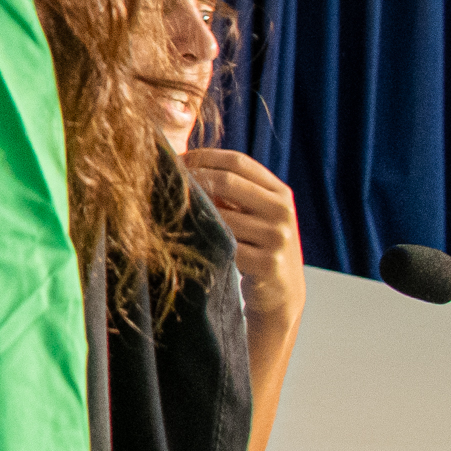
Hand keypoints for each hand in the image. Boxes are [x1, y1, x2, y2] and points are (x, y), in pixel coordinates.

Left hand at [184, 150, 305, 325]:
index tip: (176, 160)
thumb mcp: (256, 214)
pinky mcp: (266, 264)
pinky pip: (223, 245)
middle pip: (227, 180)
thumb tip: (183, 165)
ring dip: (192, 212)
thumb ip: (233, 191)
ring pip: (220, 215)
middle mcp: (282, 211)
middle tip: (168, 183)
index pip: (238, 161)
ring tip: (170, 212)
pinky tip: (186, 240)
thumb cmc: (259, 247)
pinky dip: (201, 241)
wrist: (282, 293)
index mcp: (280, 193)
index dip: (203, 157)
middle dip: (192, 178)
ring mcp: (276, 238)